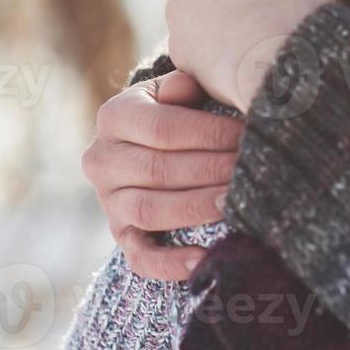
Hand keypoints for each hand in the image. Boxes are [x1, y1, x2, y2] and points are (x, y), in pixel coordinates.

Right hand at [81, 69, 243, 280]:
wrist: (153, 142)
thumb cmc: (180, 109)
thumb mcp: (179, 88)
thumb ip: (183, 85)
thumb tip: (187, 88)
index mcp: (114, 116)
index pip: (162, 128)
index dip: (208, 134)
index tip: (246, 135)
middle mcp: (102, 159)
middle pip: (158, 170)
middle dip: (210, 170)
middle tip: (248, 171)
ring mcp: (108, 201)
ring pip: (149, 210)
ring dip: (195, 208)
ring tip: (233, 203)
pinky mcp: (121, 235)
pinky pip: (141, 257)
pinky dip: (171, 263)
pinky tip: (204, 260)